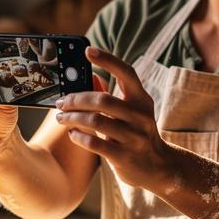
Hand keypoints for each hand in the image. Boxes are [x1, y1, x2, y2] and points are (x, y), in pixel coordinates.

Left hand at [55, 47, 172, 191]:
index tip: (88, 51)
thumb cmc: (136, 134)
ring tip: (61, 118)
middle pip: (102, 100)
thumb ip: (110, 96)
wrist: (158, 167)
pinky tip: (72, 134)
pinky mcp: (124, 156)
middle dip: (76, 99)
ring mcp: (134, 137)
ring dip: (72, 118)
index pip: (126, 73)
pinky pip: (94, 143)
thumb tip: (88, 76)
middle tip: (61, 102)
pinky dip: (78, 136)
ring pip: (95, 121)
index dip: (108, 60)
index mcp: (142, 100)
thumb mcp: (130, 112)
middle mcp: (140, 116)